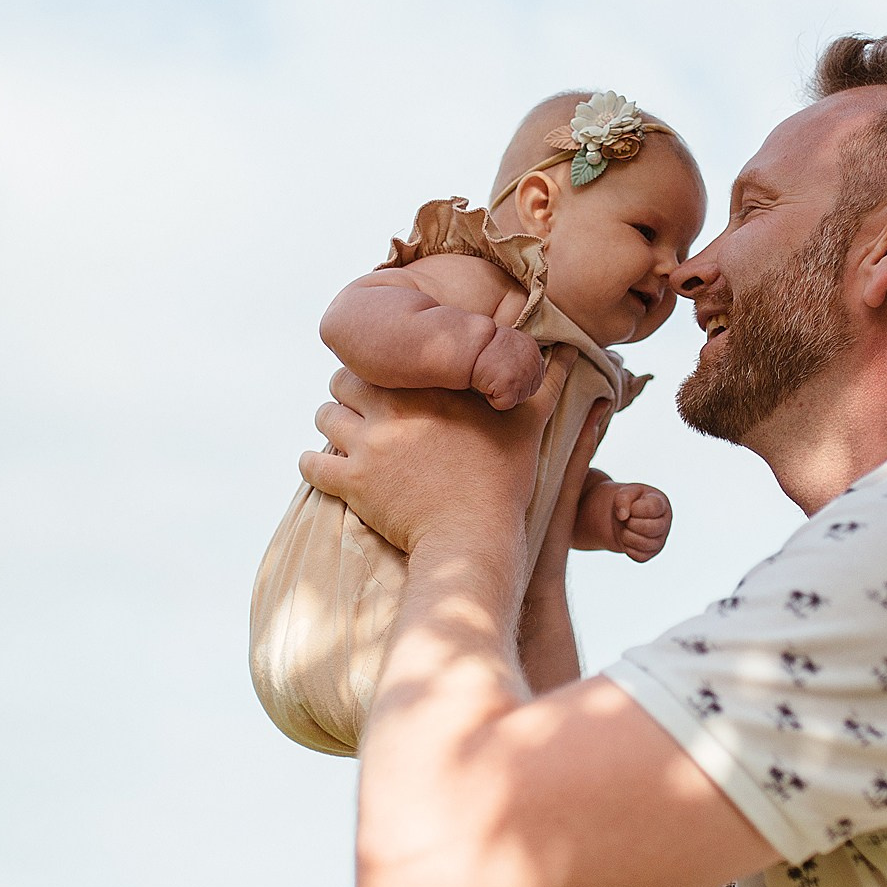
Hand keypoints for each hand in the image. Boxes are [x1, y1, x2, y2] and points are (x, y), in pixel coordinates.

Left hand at [300, 359, 569, 556]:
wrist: (472, 536)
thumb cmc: (504, 479)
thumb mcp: (528, 424)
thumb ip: (545, 382)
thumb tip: (574, 350)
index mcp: (428, 387)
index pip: (383, 359)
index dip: (381, 370)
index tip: (386, 383)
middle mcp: (391, 408)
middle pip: (341, 381)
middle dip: (347, 392)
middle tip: (359, 407)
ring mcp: (367, 446)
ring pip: (323, 417)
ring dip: (330, 424)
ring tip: (343, 436)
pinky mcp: (350, 483)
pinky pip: (311, 465)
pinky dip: (313, 464)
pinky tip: (322, 466)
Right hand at [469, 324, 547, 410]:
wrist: (467, 346)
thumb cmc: (480, 345)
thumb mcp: (506, 341)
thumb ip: (519, 354)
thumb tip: (521, 369)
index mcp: (531, 348)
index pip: (535, 376)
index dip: (517, 380)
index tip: (502, 374)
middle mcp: (532, 361)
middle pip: (529, 390)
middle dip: (512, 388)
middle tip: (494, 376)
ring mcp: (523, 375)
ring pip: (518, 399)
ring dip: (502, 393)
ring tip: (489, 377)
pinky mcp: (511, 387)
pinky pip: (505, 404)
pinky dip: (493, 399)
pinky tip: (485, 384)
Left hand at [575, 478, 671, 561]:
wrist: (623, 518)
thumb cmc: (628, 503)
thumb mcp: (624, 492)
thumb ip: (623, 498)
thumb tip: (622, 516)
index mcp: (661, 503)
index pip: (653, 508)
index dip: (636, 509)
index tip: (631, 507)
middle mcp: (664, 522)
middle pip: (651, 528)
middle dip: (632, 523)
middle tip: (627, 519)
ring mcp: (659, 540)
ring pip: (645, 544)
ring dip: (627, 536)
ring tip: (626, 529)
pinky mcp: (651, 553)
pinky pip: (640, 557)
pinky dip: (628, 549)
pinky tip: (628, 539)